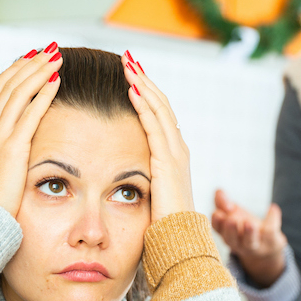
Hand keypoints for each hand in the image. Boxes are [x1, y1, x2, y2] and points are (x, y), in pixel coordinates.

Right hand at [0, 44, 63, 216]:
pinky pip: (30, 113)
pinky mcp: (11, 148)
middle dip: (29, 64)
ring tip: (56, 57)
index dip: (13, 72)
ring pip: (19, 92)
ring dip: (38, 71)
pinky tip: (56, 81)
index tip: (29, 59)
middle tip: (48, 50)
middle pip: (8, 85)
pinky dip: (43, 93)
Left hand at [121, 52, 194, 221]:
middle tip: (128, 58)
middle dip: (144, 80)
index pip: (159, 116)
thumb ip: (140, 179)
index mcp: (173, 156)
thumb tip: (121, 176)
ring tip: (128, 64)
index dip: (146, 93)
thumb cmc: (162, 225)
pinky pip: (155, 125)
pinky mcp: (168, 161)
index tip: (130, 75)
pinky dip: (145, 105)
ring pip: (160, 109)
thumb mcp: (150, 196)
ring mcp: (175, 153)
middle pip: (161, 105)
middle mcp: (178, 149)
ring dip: (143, 84)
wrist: (179, 242)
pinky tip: (132, 89)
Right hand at [211, 189, 287, 287]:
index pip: (217, 230)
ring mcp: (255, 244)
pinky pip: (271, 231)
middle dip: (231, 231)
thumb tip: (219, 192)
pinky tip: (272, 208)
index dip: (217, 222)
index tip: (218, 213)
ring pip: (250, 242)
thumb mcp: (232, 213)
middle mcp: (238, 242)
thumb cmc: (244, 227)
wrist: (267, 246)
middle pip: (231, 240)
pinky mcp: (271, 242)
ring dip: (250, 233)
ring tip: (249, 223)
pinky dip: (272, 218)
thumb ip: (222, 201)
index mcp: (226, 233)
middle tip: (231, 220)